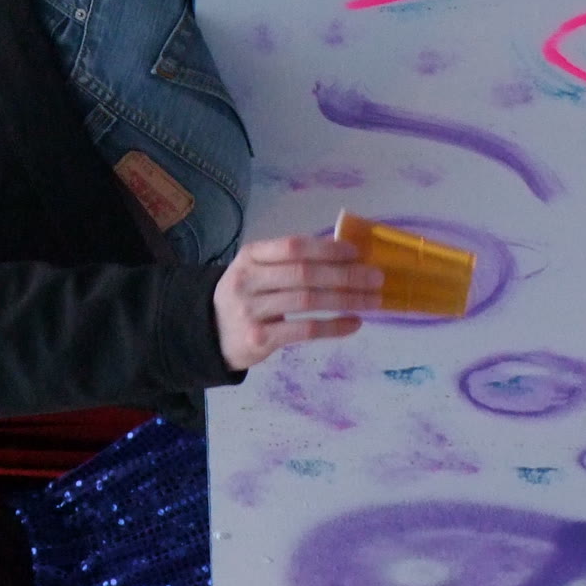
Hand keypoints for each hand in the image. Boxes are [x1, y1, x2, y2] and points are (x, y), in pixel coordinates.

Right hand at [214, 235, 384, 370]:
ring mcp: (251, 310)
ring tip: (373, 300)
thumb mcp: (257, 271)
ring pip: (308, 301)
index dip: (327, 248)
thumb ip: (290, 261)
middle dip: (346, 274)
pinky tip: (354, 323)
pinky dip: (334, 327)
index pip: (293, 246)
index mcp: (249, 256)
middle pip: (304, 273)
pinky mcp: (258, 338)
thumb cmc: (246, 296)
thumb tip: (343, 253)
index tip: (356, 252)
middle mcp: (247, 280)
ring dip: (347, 299)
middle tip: (377, 278)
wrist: (209, 332)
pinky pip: (304, 330)